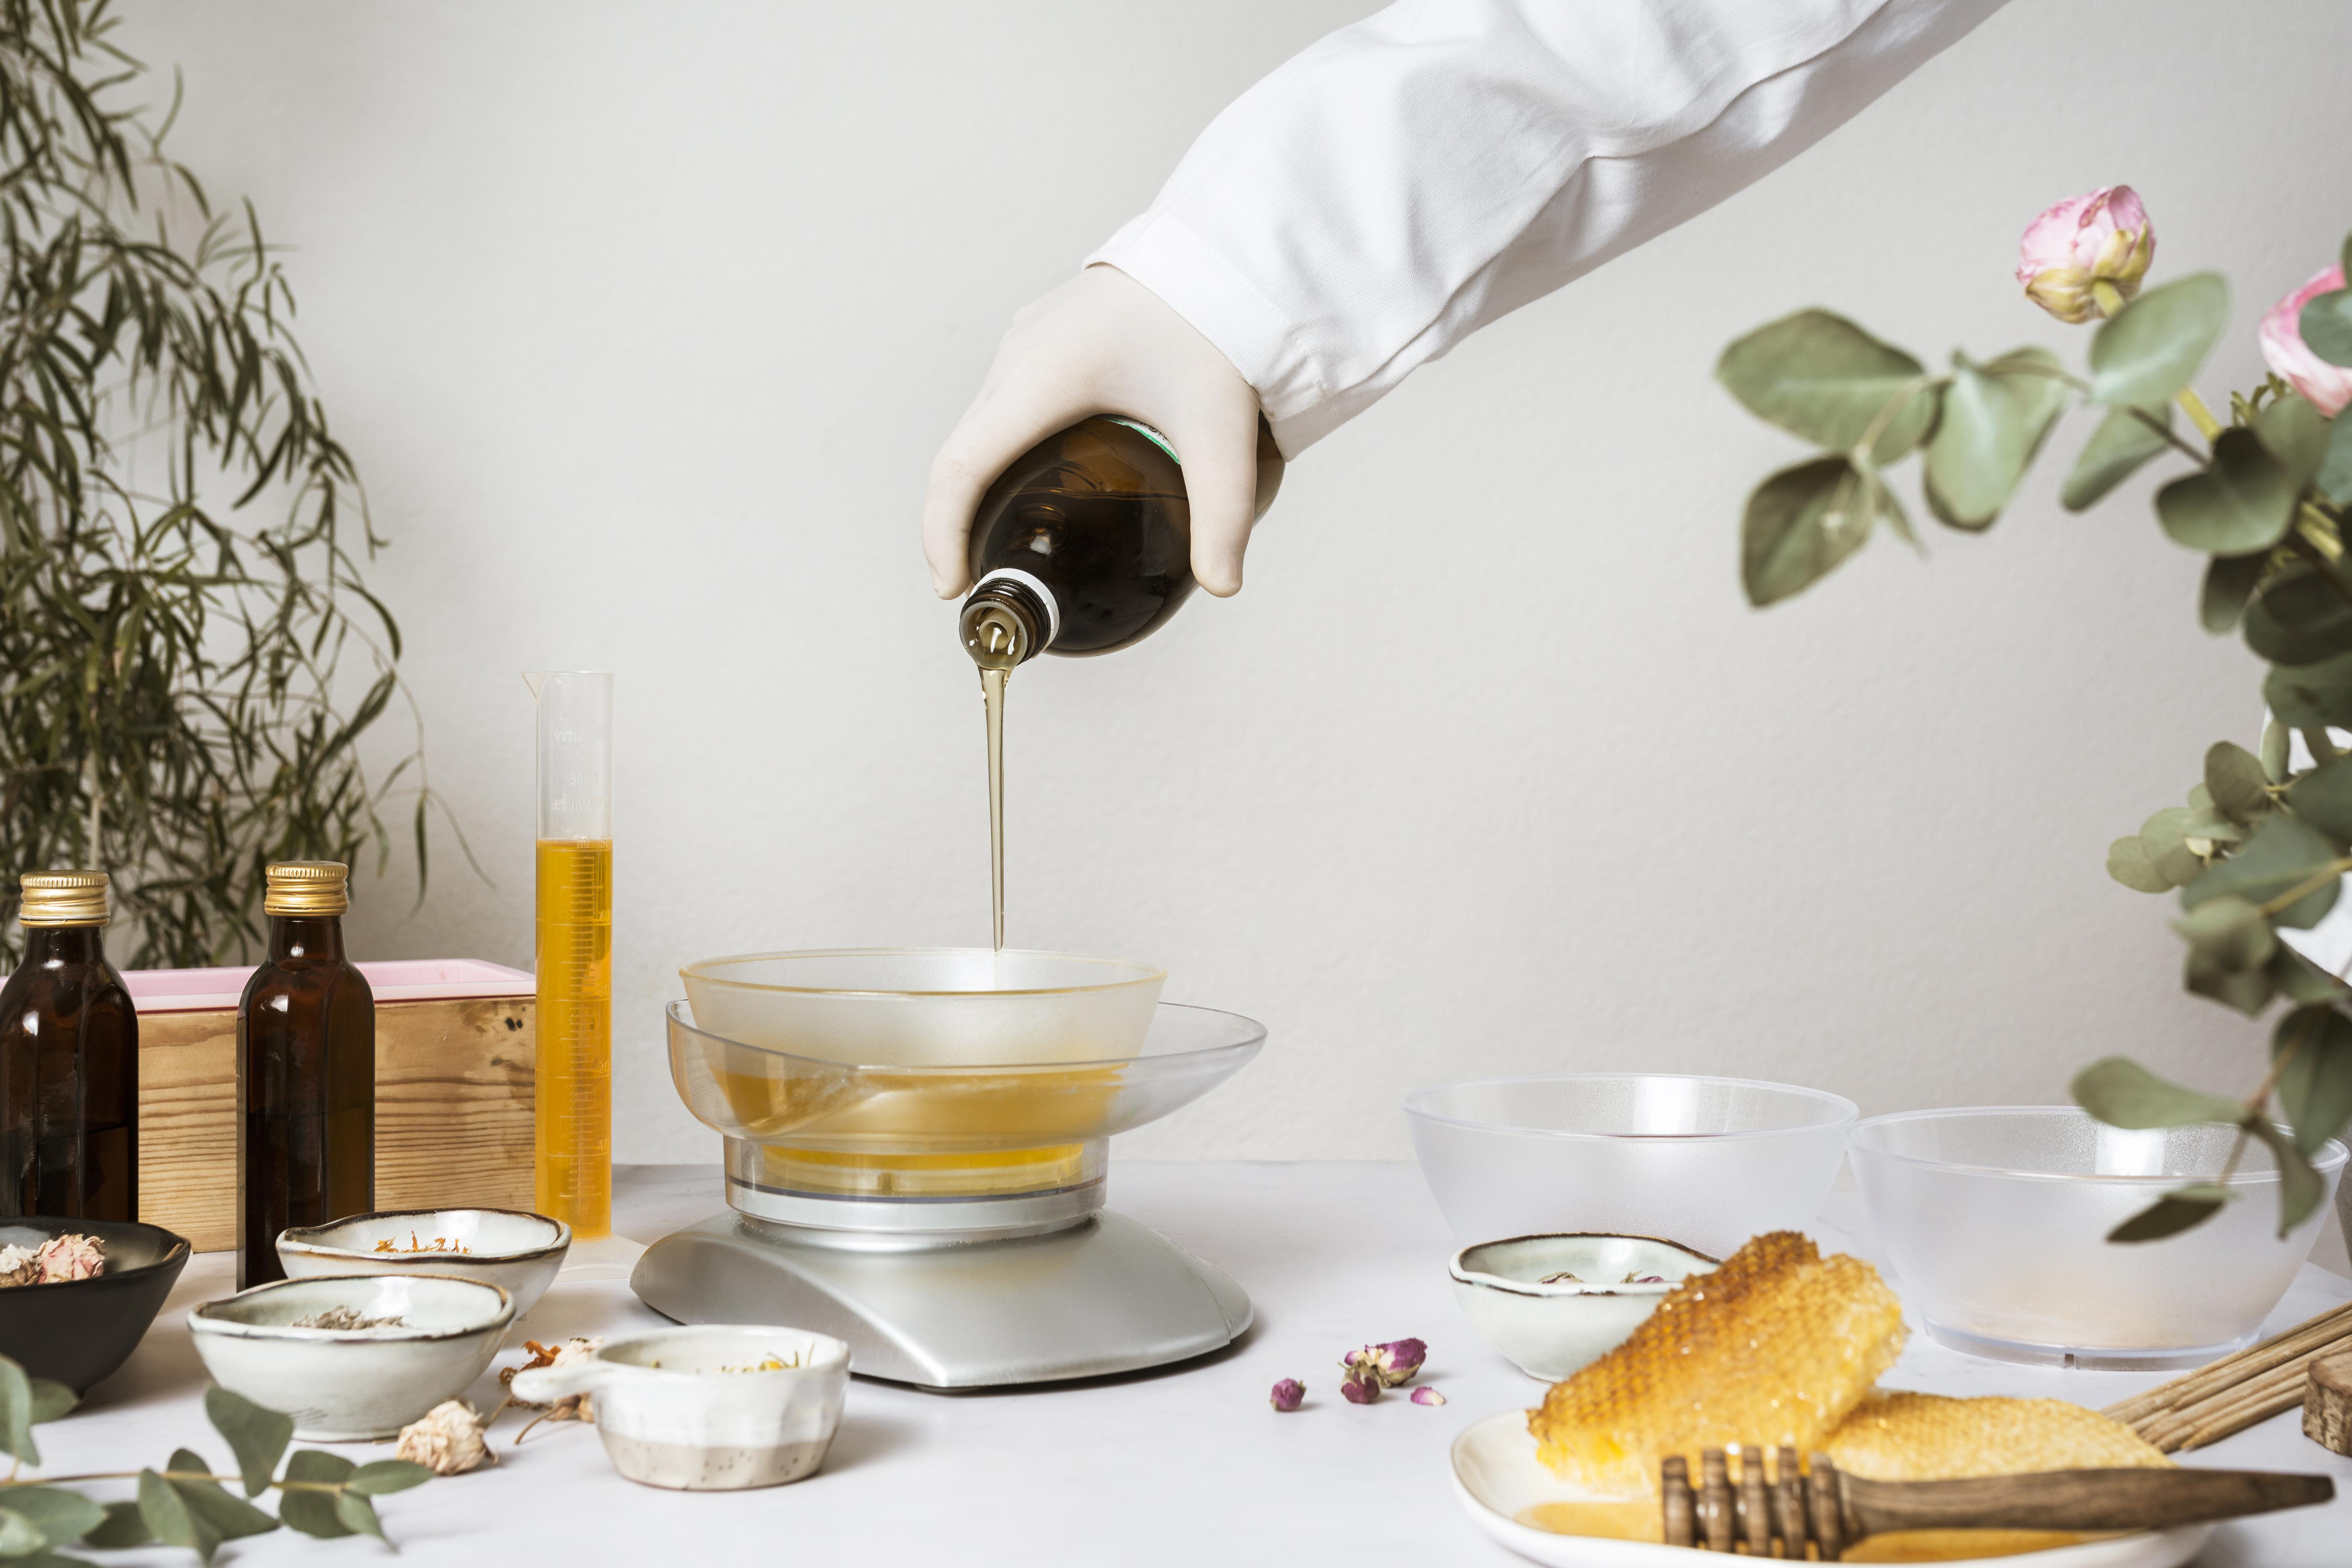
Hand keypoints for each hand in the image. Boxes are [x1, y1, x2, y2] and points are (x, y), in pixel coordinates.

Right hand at [924, 264, 1264, 598]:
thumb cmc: (1215, 321)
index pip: (961, 468)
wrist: (1226, 253)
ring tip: (1005, 540)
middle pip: (963, 452)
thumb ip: (1223, 512)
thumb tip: (1223, 585)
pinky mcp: (1049, 338)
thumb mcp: (1220, 426)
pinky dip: (1004, 453)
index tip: (952, 586)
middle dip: (958, 522)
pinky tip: (1038, 484)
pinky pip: (1006, 405)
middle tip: (982, 578)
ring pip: (983, 427)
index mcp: (1042, 378)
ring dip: (979, 486)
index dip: (943, 534)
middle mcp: (1020, 357)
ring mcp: (1029, 342)